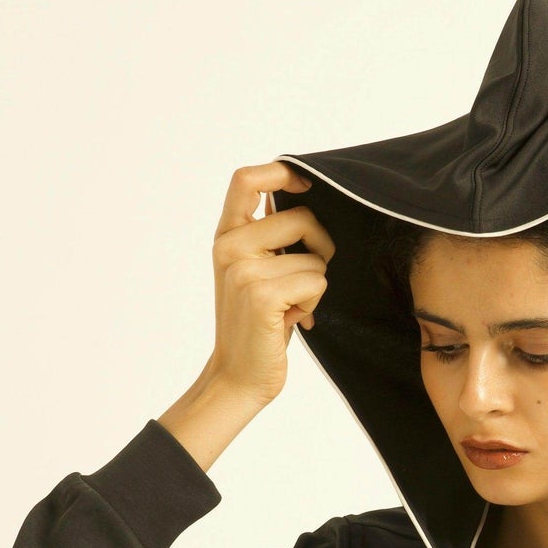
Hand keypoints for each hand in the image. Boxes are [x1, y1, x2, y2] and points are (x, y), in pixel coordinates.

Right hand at [206, 160, 334, 407]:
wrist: (238, 375)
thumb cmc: (258, 323)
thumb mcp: (256, 270)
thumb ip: (270, 235)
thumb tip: (302, 195)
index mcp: (227, 235)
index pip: (246, 179)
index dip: (282, 172)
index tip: (306, 186)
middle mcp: (229, 247)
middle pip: (303, 217)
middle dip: (321, 247)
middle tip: (305, 279)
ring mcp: (243, 270)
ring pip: (316, 257)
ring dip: (316, 284)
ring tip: (291, 306)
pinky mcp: (262, 294)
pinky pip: (317, 281)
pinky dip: (314, 303)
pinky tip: (292, 319)